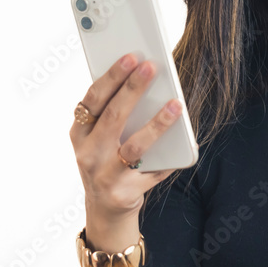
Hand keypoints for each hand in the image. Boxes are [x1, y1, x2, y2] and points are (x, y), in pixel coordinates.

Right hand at [69, 53, 183, 250]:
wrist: (104, 210)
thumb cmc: (106, 161)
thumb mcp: (98, 138)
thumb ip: (112, 113)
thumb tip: (142, 77)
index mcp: (79, 134)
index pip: (93, 99)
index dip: (111, 77)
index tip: (130, 56)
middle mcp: (88, 155)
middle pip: (113, 117)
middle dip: (133, 89)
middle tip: (152, 67)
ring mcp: (106, 176)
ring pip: (134, 146)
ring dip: (157, 124)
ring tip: (175, 105)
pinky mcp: (125, 194)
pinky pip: (154, 171)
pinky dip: (171, 157)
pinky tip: (188, 143)